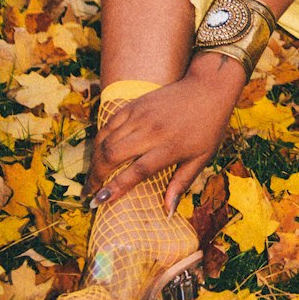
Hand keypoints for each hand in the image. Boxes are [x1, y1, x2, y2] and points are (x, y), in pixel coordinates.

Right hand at [85, 63, 239, 213]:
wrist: (208, 88)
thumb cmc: (209, 127)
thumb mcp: (202, 158)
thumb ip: (181, 183)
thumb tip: (168, 211)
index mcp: (171, 147)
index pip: (138, 170)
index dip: (116, 187)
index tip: (99, 202)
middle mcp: (152, 131)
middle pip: (113, 154)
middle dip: (96, 176)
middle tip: (89, 193)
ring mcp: (141, 115)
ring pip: (106, 139)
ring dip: (94, 160)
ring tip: (91, 177)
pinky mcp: (135, 104)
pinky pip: (109, 124)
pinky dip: (100, 140)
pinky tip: (98, 153)